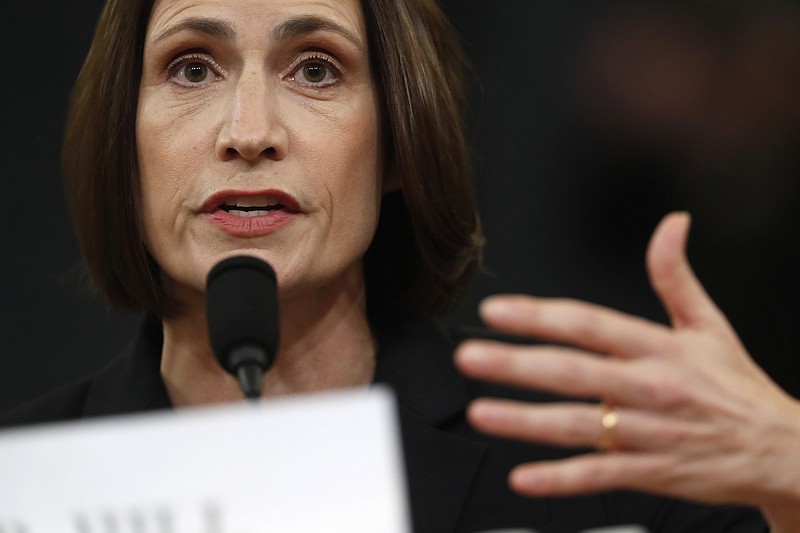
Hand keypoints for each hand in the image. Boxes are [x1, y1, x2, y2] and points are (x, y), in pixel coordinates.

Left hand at [455, 212, 799, 529]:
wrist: (784, 451)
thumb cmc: (737, 388)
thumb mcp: (711, 324)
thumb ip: (677, 275)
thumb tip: (671, 224)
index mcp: (659, 347)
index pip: (589, 324)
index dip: (541, 315)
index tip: (497, 311)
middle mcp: (649, 387)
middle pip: (573, 372)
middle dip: (516, 364)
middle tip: (471, 357)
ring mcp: (649, 432)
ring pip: (579, 425)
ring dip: (526, 420)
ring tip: (482, 412)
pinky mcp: (652, 472)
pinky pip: (600, 475)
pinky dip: (561, 479)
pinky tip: (523, 477)